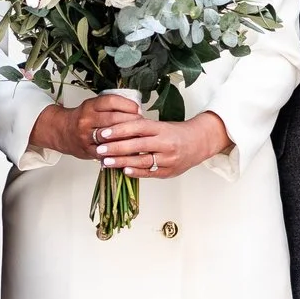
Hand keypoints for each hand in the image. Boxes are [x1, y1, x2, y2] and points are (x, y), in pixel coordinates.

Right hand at [28, 93, 142, 160]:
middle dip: (131, 121)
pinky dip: (119, 151)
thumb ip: (110, 106)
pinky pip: (106, 151)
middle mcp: (86, 119)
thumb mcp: (93, 106)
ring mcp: (86, 136)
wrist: (63, 132)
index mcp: (89, 106)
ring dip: (127, 136)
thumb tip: (136, 109)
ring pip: (111, 136)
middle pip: (113, 118)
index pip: (110, 101)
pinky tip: (129, 150)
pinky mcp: (88, 150)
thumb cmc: (83, 118)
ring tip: (139, 136)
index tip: (137, 109)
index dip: (127, 105)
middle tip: (142, 123)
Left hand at [93, 112, 231, 180]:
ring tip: (106, 162)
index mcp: (161, 128)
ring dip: (122, 162)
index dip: (120, 130)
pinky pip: (150, 172)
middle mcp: (165, 143)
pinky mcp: (169, 171)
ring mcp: (168, 158)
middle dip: (116, 147)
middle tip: (100, 149)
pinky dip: (137, 172)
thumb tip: (116, 131)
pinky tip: (124, 171)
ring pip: (142, 160)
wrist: (200, 142)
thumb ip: (142, 129)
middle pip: (138, 145)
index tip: (104, 133)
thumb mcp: (160, 126)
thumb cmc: (176, 133)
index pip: (138, 127)